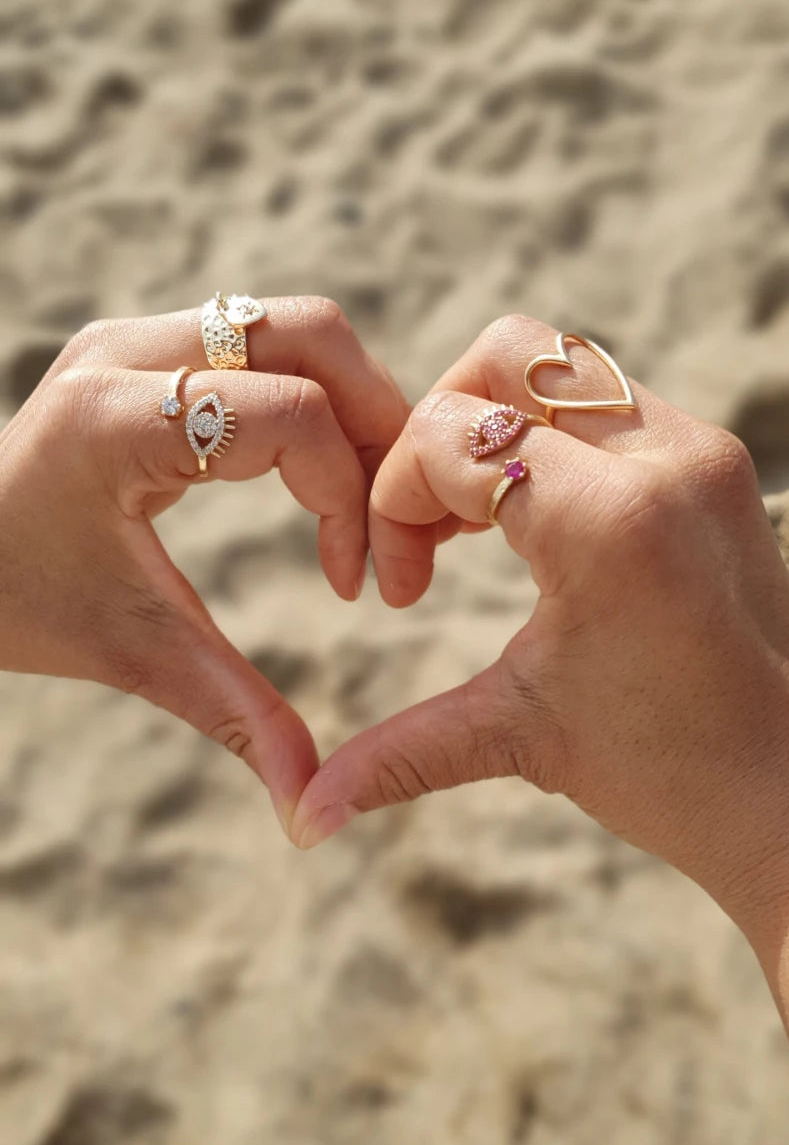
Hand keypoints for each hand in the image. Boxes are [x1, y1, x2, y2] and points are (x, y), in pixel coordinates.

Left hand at [0, 297, 408, 826]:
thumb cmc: (20, 605)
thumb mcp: (137, 654)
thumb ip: (235, 717)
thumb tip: (310, 817)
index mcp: (112, 422)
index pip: (291, 416)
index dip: (349, 498)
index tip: (353, 586)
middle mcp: (124, 353)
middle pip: (311, 336)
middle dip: (379, 425)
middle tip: (395, 517)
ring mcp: (133, 339)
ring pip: (294, 327)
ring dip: (353, 406)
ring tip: (366, 499)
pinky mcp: (147, 348)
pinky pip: (263, 344)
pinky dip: (314, 396)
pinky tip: (319, 475)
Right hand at [292, 316, 788, 1027]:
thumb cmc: (670, 776)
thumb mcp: (522, 738)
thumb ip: (400, 755)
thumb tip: (304, 817)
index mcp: (607, 521)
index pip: (448, 433)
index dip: (392, 500)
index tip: (400, 589)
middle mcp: (665, 457)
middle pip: (503, 356)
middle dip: (437, 429)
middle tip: (431, 529)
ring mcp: (701, 449)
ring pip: (560, 364)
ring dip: (496, 427)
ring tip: (477, 525)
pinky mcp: (719, 461)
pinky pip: (608, 400)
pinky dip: (551, 438)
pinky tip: (534, 524)